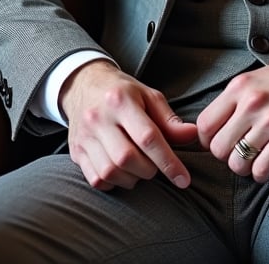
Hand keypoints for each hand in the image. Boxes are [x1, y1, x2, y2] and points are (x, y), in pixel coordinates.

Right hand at [60, 59, 197, 190]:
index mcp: (121, 100)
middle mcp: (99, 119)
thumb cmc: (123, 92)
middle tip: (155, 164)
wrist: (85, 85)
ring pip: (110, 172)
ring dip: (132, 178)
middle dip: (149, 169)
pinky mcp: (75, 152)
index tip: (183, 179)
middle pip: (128, 158)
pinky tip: (122, 172)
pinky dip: (114, 182)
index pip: (148, 137)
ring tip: (140, 168)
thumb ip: (170, 119)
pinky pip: (96, 179)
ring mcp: (84, 137)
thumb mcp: (149, 96)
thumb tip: (192, 136)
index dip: (168, 161)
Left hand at [196, 45, 268, 182]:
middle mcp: (252, 102)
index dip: (207, 140)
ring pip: (237, 163)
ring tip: (253, 158)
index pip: (205, 124)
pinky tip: (267, 164)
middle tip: (238, 151)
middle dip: (226, 155)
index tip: (216, 142)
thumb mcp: (256, 78)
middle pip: (218, 148)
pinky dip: (261, 173)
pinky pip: (261, 169)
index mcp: (240, 87)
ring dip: (244, 167)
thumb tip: (213, 126)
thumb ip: (234, 99)